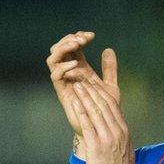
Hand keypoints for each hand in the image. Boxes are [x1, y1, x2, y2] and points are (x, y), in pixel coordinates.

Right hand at [46, 31, 121, 154]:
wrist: (102, 128)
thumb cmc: (105, 109)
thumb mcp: (110, 85)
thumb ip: (110, 69)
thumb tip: (108, 49)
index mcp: (80, 68)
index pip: (73, 47)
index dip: (79, 37)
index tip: (91, 36)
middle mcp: (69, 73)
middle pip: (59, 49)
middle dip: (68, 40)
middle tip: (82, 39)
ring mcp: (65, 82)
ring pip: (52, 59)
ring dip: (63, 49)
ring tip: (77, 45)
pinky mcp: (63, 92)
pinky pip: (55, 76)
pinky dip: (62, 67)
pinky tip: (75, 64)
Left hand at [71, 63, 133, 163]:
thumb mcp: (125, 150)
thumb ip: (120, 137)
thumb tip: (117, 129)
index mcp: (123, 130)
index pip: (112, 106)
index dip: (101, 91)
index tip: (93, 82)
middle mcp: (116, 131)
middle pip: (103, 104)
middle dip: (92, 89)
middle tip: (82, 77)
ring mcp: (107, 138)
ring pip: (95, 112)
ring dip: (85, 96)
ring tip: (76, 84)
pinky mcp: (96, 147)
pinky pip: (88, 126)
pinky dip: (81, 112)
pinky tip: (74, 103)